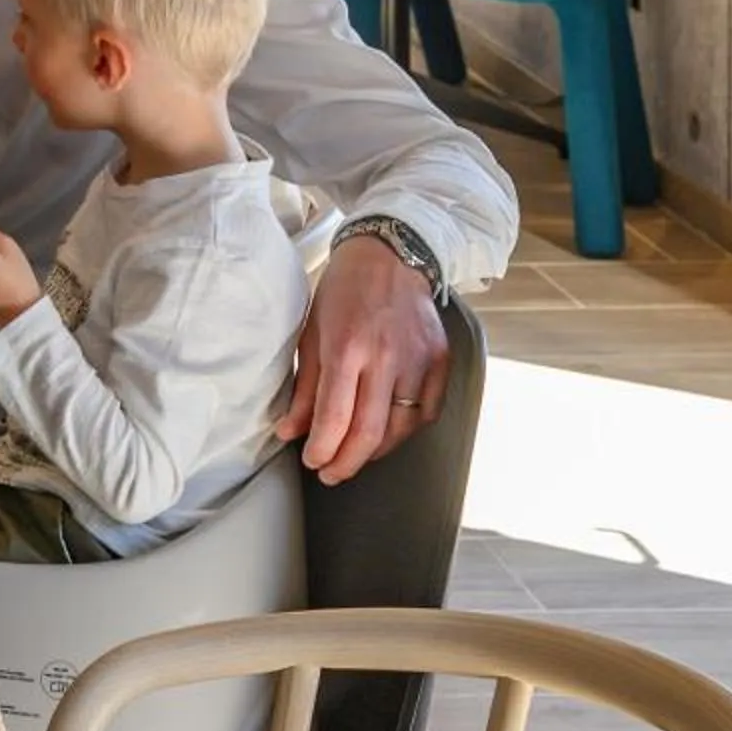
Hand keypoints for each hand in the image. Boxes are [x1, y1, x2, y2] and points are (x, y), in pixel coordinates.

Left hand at [279, 237, 447, 483]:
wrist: (391, 257)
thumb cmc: (343, 293)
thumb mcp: (312, 334)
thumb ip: (305, 388)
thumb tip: (290, 432)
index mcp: (348, 347)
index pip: (336, 417)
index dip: (323, 450)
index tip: (312, 462)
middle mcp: (387, 358)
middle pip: (370, 432)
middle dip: (346, 462)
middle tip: (329, 473)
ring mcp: (419, 361)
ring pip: (400, 429)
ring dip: (374, 452)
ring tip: (352, 455)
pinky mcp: (440, 361)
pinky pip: (426, 413)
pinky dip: (404, 431)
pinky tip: (384, 434)